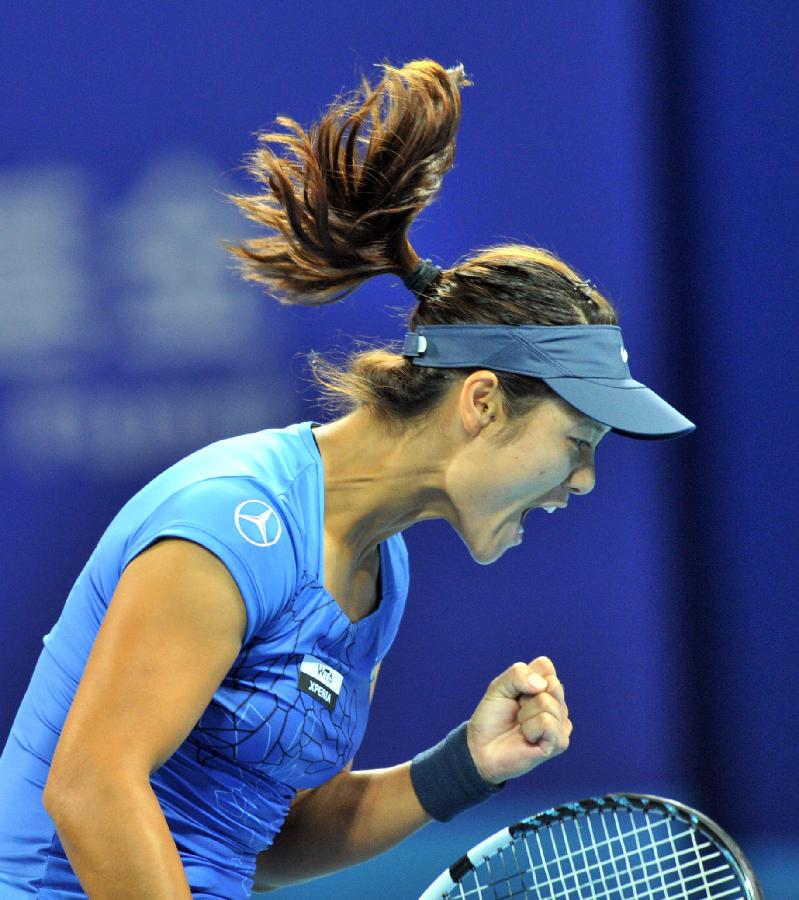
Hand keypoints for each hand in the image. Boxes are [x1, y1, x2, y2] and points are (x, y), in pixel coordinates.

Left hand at [466, 656, 571, 784]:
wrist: (481, 748)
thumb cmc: (492, 717)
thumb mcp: (498, 687)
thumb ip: (518, 674)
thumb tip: (543, 684)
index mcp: (545, 687)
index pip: (545, 665)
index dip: (524, 676)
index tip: (514, 693)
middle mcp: (557, 703)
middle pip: (551, 683)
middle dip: (525, 696)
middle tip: (517, 711)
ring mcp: (561, 723)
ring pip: (548, 703)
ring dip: (525, 715)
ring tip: (521, 726)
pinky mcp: (559, 743)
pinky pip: (547, 722)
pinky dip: (530, 728)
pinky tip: (527, 738)